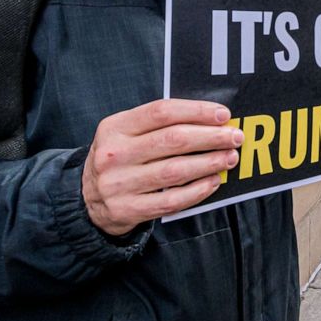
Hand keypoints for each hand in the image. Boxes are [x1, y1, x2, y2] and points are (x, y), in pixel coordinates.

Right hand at [82, 99, 243, 235]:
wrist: (85, 198)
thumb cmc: (119, 158)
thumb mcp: (125, 133)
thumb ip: (160, 124)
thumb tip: (211, 119)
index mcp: (115, 127)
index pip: (162, 111)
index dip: (197, 111)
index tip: (223, 114)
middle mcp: (114, 154)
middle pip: (173, 140)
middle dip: (211, 137)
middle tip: (235, 136)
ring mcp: (119, 184)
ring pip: (175, 170)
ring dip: (209, 162)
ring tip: (230, 157)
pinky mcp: (127, 210)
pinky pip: (171, 200)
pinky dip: (197, 190)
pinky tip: (214, 181)